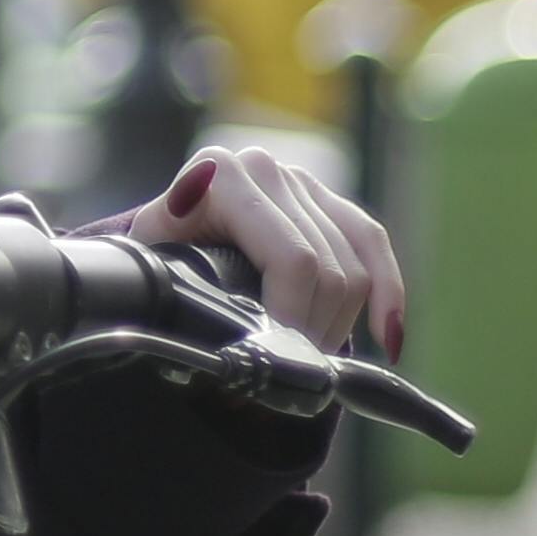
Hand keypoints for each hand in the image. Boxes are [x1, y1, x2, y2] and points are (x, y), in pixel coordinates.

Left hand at [100, 142, 401, 358]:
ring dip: (338, 325)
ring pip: (353, 267)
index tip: (278, 356)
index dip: (293, 318)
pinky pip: (372, 245)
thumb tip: (207, 347)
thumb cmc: (152, 256)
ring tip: (307, 357)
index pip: (291, 259)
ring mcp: (301, 181)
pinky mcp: (327, 200)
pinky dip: (388, 294)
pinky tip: (388, 340)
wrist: (161, 230)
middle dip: (313, 330)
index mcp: (219, 175)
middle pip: (326, 268)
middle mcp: (265, 168)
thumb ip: (173, 290)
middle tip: (289, 367)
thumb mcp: (149, 267)